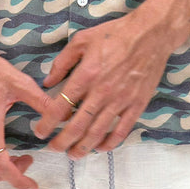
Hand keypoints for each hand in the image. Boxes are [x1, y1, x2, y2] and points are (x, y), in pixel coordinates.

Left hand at [31, 11, 174, 157]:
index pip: (61, 106)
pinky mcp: (136, 105)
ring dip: (82, 148)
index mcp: (86, 75)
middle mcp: (101, 92)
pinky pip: (121, 131)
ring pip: (97, 133)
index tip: (40, 131)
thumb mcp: (82, 40)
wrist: (149, 34)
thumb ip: (63, 61)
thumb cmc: (114, 34)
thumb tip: (48, 82)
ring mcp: (120, 101)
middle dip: (62, 142)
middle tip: (53, 148)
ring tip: (72, 154)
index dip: (48, 123)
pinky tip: (100, 148)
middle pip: (77, 126)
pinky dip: (109, 144)